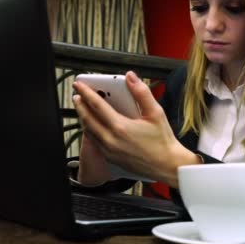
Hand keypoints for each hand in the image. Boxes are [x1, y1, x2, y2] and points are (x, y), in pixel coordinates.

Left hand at [72, 71, 199, 187]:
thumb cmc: (163, 142)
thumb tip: (130, 77)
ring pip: (88, 131)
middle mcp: (111, 140)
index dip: (86, 93)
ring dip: (83, 118)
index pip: (97, 106)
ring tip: (82, 107)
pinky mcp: (110, 158)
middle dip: (80, 105)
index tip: (79, 84)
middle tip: (77, 94)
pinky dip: (90, 130)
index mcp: (121, 128)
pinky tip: (92, 124)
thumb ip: (141, 92)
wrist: (167, 166)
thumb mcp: (155, 112)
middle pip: (87, 119)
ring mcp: (109, 151)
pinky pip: (94, 141)